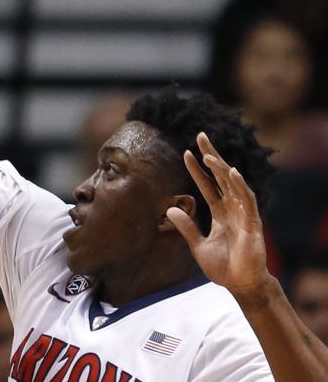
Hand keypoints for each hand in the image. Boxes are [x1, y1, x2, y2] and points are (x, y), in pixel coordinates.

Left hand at [165, 132, 272, 302]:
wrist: (242, 286)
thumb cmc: (224, 268)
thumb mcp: (198, 246)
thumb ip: (186, 227)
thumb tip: (169, 208)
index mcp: (220, 212)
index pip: (207, 185)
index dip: (197, 169)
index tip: (185, 152)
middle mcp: (232, 209)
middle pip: (221, 177)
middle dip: (211, 156)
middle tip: (200, 135)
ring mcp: (243, 215)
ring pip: (233, 185)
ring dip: (221, 168)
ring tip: (208, 154)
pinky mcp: (252, 224)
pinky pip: (247, 201)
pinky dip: (239, 186)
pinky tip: (232, 172)